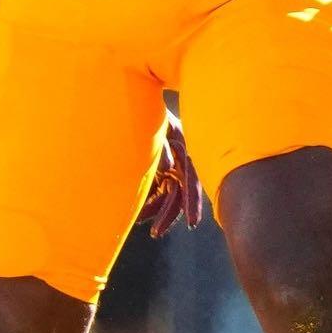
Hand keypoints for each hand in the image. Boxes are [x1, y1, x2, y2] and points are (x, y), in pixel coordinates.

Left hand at [137, 111, 204, 236]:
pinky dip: (150, 199)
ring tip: (140, 221)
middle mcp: (180, 163)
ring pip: (167, 195)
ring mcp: (170, 166)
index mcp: (186, 153)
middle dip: (167, 215)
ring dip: (155, 209)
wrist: (142, 98)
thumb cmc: (151, 114)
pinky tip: (138, 209)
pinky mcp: (160, 168)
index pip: (192, 183)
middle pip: (178, 195)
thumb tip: (169, 168)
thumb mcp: (160, 128)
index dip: (193, 203)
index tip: (193, 224)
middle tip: (154, 233)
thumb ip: (163, 148)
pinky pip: (158, 189)